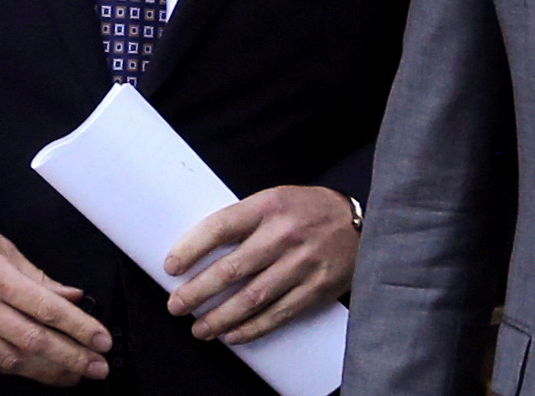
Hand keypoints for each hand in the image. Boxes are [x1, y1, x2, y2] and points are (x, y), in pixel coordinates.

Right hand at [0, 212, 110, 386]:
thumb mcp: (5, 248)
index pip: (49, 310)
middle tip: (98, 367)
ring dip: (48, 371)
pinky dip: (16, 369)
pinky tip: (37, 372)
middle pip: (35, 341)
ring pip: (12, 359)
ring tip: (75, 375)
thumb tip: (72, 297)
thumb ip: (40, 278)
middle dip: (72, 357)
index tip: (102, 340)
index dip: (80, 328)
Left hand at [165, 185, 357, 344]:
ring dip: (219, 318)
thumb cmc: (310, 212)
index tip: (172, 267)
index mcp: (271, 206)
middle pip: (232, 269)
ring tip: (199, 328)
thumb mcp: (278, 200)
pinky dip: (251, 328)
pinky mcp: (317, 288)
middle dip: (197, 292)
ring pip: (252, 298)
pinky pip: (277, 314)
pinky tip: (232, 334)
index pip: (222, 226)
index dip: (192, 248)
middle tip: (176, 305)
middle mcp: (286, 234)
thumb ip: (245, 220)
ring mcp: (303, 263)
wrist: (363, 225)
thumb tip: (199, 251)